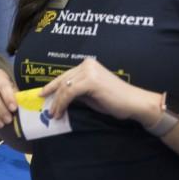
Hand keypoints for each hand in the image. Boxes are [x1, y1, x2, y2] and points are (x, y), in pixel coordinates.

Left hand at [42, 56, 158, 123]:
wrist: (135, 103)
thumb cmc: (115, 101)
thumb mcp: (91, 94)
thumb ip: (77, 91)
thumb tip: (60, 97)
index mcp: (88, 65)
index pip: (65, 76)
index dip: (52, 86)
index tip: (43, 94)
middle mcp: (87, 65)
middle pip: (63, 81)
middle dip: (53, 96)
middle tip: (47, 108)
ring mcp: (89, 71)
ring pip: (64, 88)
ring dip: (57, 102)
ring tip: (53, 114)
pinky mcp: (90, 81)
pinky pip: (70, 93)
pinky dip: (62, 103)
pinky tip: (60, 112)